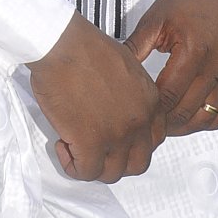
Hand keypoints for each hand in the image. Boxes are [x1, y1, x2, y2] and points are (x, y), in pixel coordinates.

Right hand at [28, 12, 166, 182]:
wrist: (63, 44)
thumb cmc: (84, 47)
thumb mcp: (126, 64)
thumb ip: (130, 91)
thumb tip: (116, 105)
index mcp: (150, 102)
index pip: (154, 140)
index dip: (131, 144)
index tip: (113, 138)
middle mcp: (139, 122)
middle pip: (137, 163)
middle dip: (115, 161)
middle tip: (95, 149)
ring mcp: (117, 135)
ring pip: (112, 174)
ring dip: (93, 165)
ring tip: (75, 147)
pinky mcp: (91, 143)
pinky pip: (86, 173)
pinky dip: (72, 166)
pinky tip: (63, 145)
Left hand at [126, 0, 217, 136]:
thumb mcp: (155, 20)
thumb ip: (136, 48)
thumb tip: (115, 71)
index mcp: (194, 51)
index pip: (168, 96)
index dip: (150, 111)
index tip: (135, 114)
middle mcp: (217, 66)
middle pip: (187, 112)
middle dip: (164, 123)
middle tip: (146, 124)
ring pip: (208, 117)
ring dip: (186, 126)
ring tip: (166, 124)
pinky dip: (210, 120)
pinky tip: (193, 118)